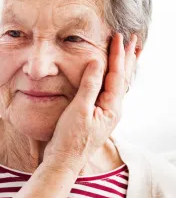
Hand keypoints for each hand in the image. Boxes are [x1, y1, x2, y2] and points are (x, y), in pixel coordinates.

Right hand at [44, 33, 137, 173]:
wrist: (64, 161)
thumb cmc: (70, 138)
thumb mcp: (79, 110)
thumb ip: (89, 85)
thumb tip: (97, 61)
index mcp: (112, 107)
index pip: (117, 75)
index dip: (118, 55)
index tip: (118, 37)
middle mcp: (113, 110)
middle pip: (123, 79)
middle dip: (127, 58)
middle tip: (132, 39)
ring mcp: (105, 114)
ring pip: (118, 85)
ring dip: (123, 68)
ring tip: (130, 54)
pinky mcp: (96, 117)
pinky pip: (108, 92)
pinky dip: (111, 80)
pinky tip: (111, 78)